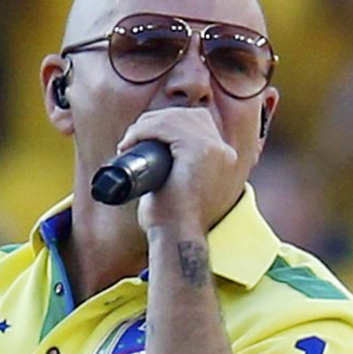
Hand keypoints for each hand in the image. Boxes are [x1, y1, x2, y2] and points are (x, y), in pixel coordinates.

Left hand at [117, 106, 245, 241]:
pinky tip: (130, 142)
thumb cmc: (173, 221)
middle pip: (189, 115)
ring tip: (128, 142)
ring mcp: (215, 150)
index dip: (171, 124)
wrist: (176, 238)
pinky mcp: (200, 150)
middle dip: (158, 120)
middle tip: (133, 138)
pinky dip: (143, 129)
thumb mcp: (181, 188)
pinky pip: (167, 125)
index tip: (146, 138)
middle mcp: (224, 152)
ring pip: (176, 117)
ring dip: (146, 124)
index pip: (199, 123)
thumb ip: (179, 169)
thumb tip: (156, 155)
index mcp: (224, 160)